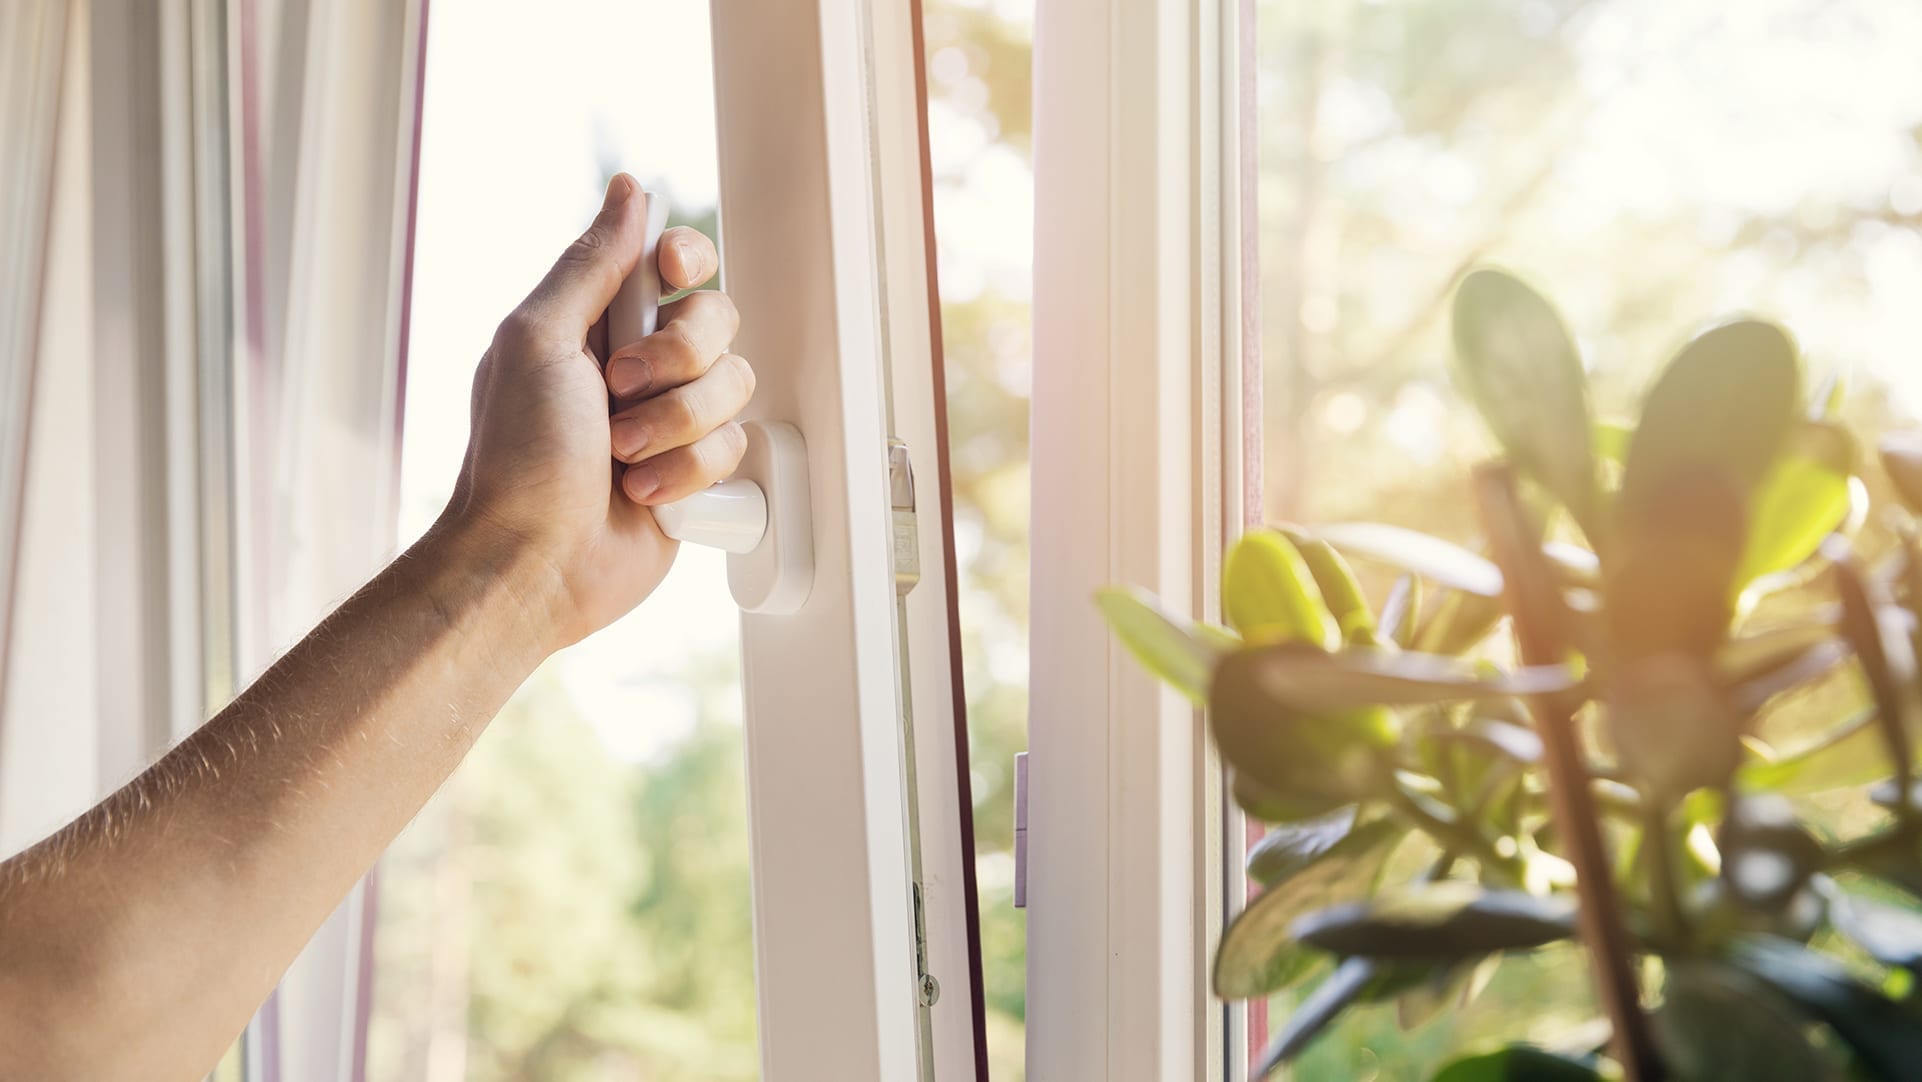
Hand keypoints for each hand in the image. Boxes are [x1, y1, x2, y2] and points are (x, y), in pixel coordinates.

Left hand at [447, 173, 752, 646]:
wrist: (535, 562)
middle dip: (677, 360)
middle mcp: (640, 366)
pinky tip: (643, 494)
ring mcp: (671, 421)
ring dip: (677, 425)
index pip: (673, 261)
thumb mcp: (538, 340)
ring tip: (622, 457)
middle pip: (717, 321)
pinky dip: (688, 473)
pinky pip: (736, 449)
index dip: (687, 261)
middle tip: (620, 391)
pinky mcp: (695, 474)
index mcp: (597, 322)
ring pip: (734, 387)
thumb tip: (629, 191)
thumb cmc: (518, 457)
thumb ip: (591, 264)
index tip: (671, 276)